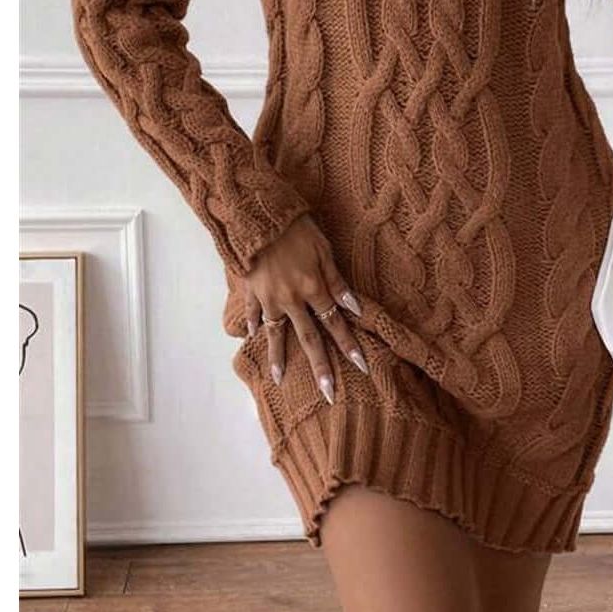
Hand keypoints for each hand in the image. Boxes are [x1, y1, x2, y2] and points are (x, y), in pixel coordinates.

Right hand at [241, 213, 366, 402]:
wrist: (258, 216)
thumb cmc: (296, 227)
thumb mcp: (324, 248)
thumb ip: (337, 280)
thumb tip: (353, 308)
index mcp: (313, 288)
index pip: (335, 323)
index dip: (349, 345)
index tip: (361, 366)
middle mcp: (292, 300)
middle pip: (309, 338)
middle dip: (321, 368)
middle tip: (329, 395)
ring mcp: (269, 298)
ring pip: (276, 333)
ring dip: (279, 357)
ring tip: (279, 380)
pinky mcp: (251, 290)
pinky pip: (251, 312)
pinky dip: (251, 325)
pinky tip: (251, 337)